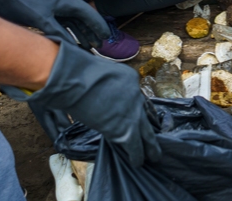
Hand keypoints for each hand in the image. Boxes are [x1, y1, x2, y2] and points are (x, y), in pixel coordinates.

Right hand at [2, 40, 160, 167]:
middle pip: (148, 115)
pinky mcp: (124, 128)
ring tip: (153, 156)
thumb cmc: (79, 72)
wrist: (74, 78)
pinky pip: (134, 144)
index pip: (138, 98)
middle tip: (157, 139)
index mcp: (130, 78)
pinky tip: (137, 161)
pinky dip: (136, 154)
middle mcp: (136, 94)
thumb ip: (108, 84)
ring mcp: (132, 111)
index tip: (140, 118)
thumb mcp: (101, 72)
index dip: (138, 110)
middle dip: (152, 129)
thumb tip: (104, 96)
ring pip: (146, 133)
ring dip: (149, 146)